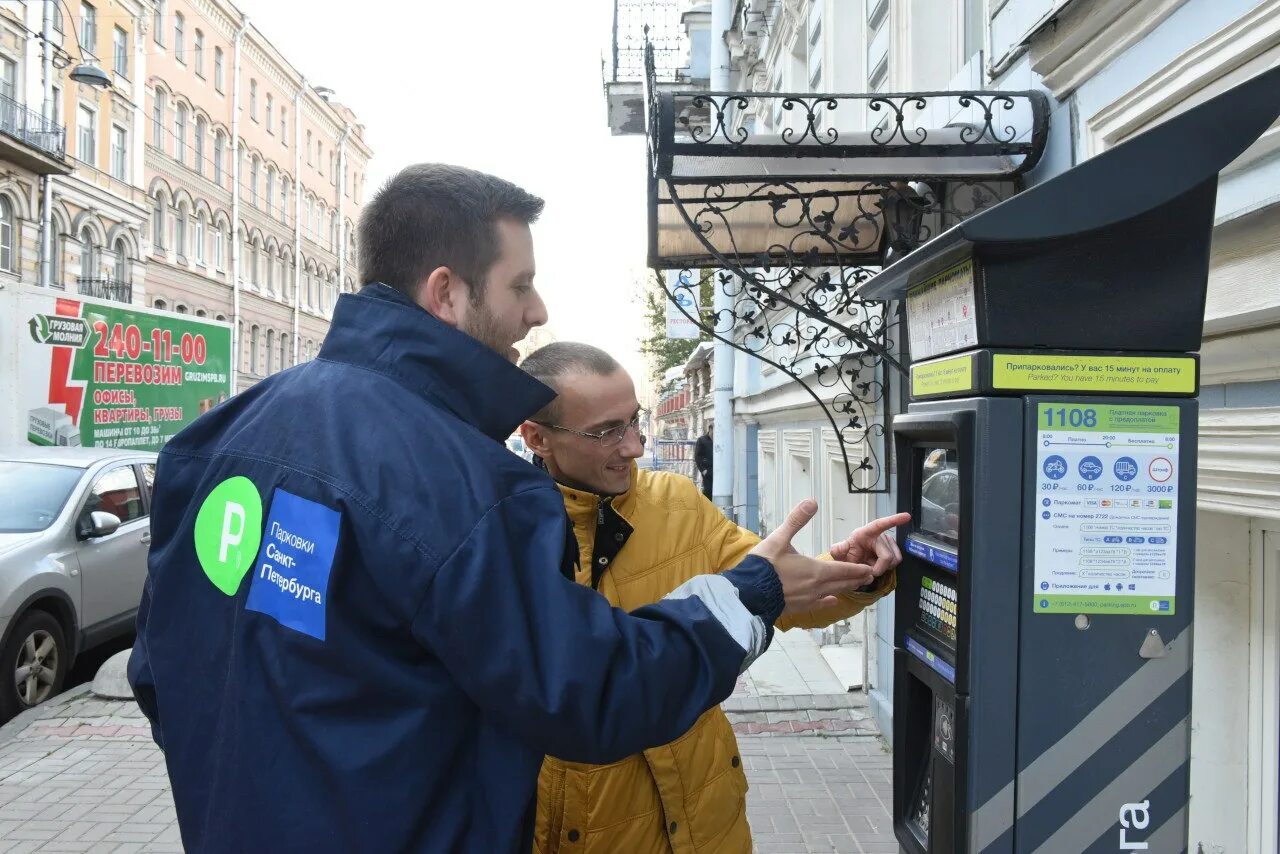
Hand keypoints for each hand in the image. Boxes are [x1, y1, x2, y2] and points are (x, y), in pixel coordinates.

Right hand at [750, 500, 878, 613]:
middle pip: (842, 583)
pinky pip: (818, 604)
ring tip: (854, 586)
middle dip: (856, 579)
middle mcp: (816, 586)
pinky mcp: (798, 607)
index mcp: (815, 570)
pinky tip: (831, 601)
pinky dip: (828, 602)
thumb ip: (797, 520)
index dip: (857, 570)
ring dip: (845, 589)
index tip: (869, 570)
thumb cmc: (764, 566)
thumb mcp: (779, 538)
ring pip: (833, 593)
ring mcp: (808, 599)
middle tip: (868, 577)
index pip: (844, 570)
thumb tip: (811, 501)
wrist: (749, 593)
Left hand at [828, 512, 910, 588]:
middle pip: (887, 556)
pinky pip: (897, 561)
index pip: (880, 524)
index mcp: (866, 533)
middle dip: (878, 568)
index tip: (906, 516)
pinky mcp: (894, 551)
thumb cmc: (847, 554)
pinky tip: (878, 565)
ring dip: (883, 567)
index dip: (893, 520)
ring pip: (894, 560)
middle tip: (868, 570)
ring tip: (871, 564)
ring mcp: (888, 543)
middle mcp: (879, 536)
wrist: (852, 562)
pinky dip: (888, 567)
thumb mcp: (838, 553)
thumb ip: (837, 550)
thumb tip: (839, 548)